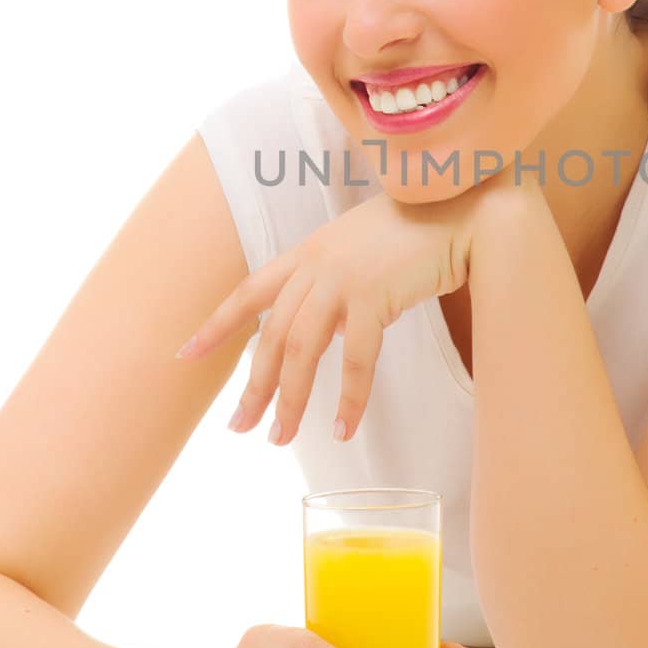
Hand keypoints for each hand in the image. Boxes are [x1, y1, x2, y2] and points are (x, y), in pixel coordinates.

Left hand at [175, 182, 490, 444]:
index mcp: (308, 252)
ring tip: (281, 438)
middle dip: (252, 386)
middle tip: (239, 427)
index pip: (249, 292)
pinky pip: (355, 359)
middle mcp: (316, 265)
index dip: (216, 326)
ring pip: (300, 351)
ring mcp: (342, 279)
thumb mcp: (362, 251)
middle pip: (270, 335)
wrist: (462, 210)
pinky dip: (348, 397)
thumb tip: (330, 331)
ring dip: (290, 400)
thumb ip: (337, 284)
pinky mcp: (374, 296)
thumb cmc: (421, 230)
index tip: (185, 356)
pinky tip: (342, 428)